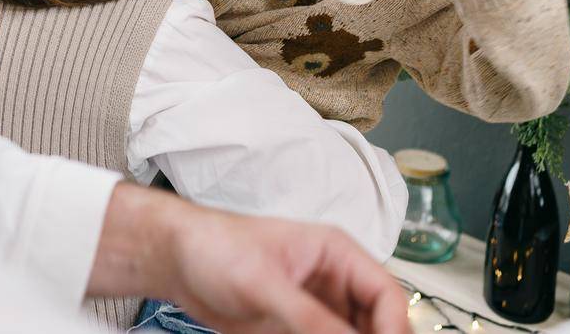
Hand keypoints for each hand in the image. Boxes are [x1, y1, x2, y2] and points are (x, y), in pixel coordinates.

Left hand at [89, 184, 407, 333]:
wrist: (176, 261)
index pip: (385, 294)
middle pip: (376, 322)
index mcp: (336, 254)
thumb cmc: (215, 245)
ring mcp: (315, 309)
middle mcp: (332, 283)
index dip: (394, 327)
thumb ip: (308, 316)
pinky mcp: (295, 329)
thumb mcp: (264, 283)